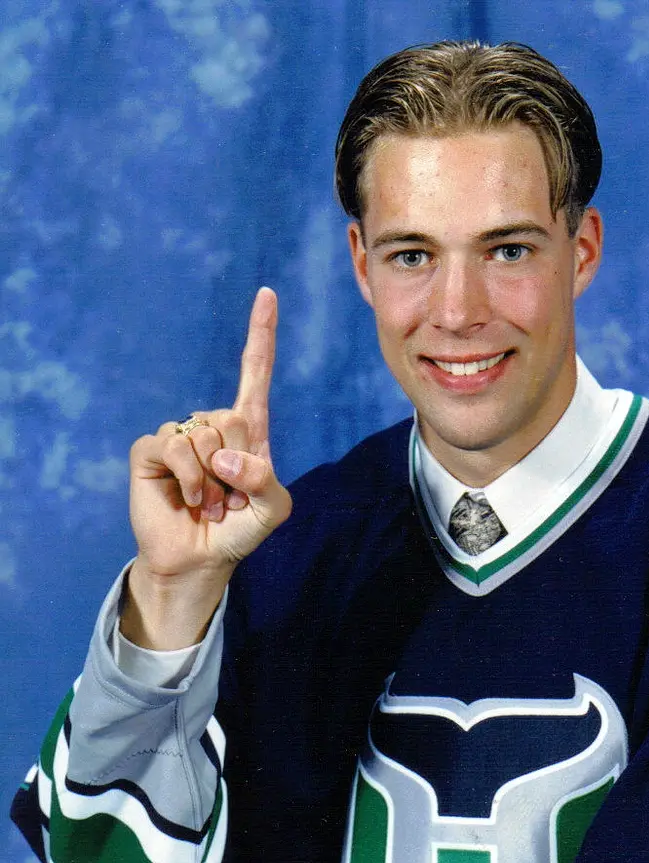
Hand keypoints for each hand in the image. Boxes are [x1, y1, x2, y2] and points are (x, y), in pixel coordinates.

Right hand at [122, 287, 291, 647]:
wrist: (201, 559)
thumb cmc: (240, 532)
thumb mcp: (273, 510)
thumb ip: (264, 480)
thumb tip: (223, 456)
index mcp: (248, 431)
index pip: (255, 374)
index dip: (260, 335)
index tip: (267, 294)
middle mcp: (212, 425)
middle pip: (233, 418)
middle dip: (238, 467)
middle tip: (229, 498)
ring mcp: (179, 435)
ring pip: (204, 434)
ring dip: (212, 481)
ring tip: (209, 502)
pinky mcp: (151, 451)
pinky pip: (174, 447)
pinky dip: (189, 478)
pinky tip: (189, 498)